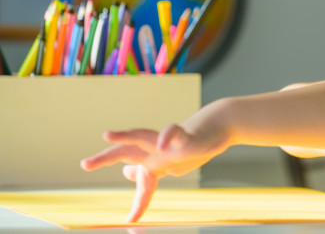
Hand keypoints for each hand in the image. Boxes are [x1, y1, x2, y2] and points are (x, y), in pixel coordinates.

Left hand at [80, 123, 227, 222]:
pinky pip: (173, 133)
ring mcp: (167, 142)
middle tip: (85, 165)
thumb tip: (127, 171)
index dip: (138, 203)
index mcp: (150, 159)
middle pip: (125, 151)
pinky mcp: (184, 136)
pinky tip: (163, 145)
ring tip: (107, 135)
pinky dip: (167, 137)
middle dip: (105, 158)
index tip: (131, 219)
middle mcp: (154, 150)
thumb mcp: (167, 164)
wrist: (212, 130)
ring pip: (142, 135)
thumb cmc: (188, 148)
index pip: (136, 176)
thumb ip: (147, 169)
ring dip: (125, 136)